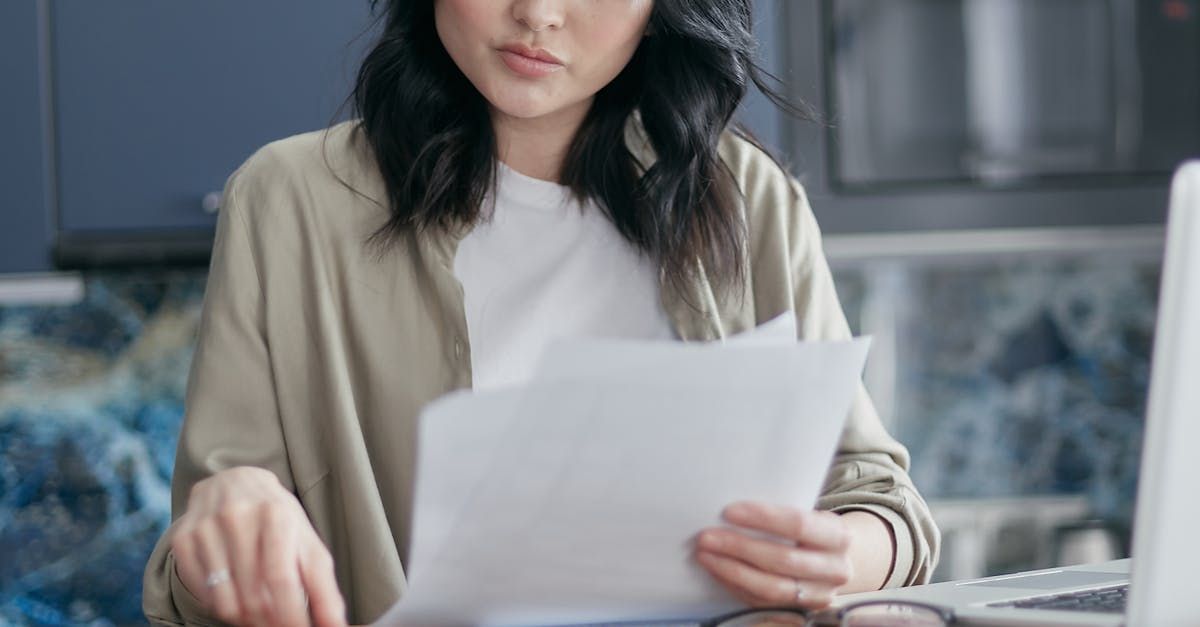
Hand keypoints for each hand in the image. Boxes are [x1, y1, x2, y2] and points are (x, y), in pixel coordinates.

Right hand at [170, 466, 347, 626]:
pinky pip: (202, 594)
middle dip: (270, 622)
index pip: (281, 578)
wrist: (235, 482)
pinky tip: (236, 597)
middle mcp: (237, 516)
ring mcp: (206, 527)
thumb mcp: (307, 542)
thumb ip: (324, 586)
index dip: (291, 615)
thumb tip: (336, 626)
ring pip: (225, 601)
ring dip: (246, 619)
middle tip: (280, 626)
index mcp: (276, 513)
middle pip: (253, 595)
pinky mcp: (184, 540)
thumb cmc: (279, 519)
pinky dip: (221, 606)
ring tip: (260, 615)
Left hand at [694, 501, 852, 609]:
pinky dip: (736, 585)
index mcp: (837, 535)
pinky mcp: (801, 611)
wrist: (833, 561)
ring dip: (731, 570)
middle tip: (707, 536)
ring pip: (770, 587)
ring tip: (706, 555)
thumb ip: (779, 513)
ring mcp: (819, 595)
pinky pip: (762, 602)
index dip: (762, 518)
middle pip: (781, 559)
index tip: (729, 511)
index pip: (798, 524)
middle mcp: (835, 568)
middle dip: (738, 547)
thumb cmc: (810, 531)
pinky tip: (718, 570)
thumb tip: (729, 511)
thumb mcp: (809, 515)